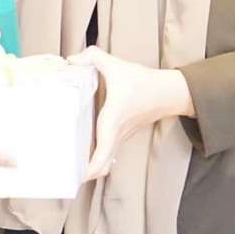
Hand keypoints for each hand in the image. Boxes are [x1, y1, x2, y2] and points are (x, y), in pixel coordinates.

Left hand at [70, 47, 195, 181]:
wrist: (169, 92)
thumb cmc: (144, 82)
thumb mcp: (117, 65)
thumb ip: (93, 57)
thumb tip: (71, 60)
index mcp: (112, 121)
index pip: (102, 155)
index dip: (89, 169)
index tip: (75, 176)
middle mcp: (116, 134)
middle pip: (102, 167)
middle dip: (85, 174)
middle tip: (65, 174)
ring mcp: (122, 137)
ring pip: (106, 161)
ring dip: (91, 167)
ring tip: (70, 165)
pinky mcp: (124, 134)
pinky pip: (109, 152)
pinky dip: (98, 158)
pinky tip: (85, 150)